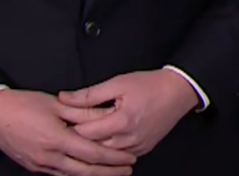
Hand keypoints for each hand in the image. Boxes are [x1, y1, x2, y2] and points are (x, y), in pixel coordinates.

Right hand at [0, 88, 134, 175]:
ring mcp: (41, 165)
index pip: (92, 154)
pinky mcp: (34, 167)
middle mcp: (49, 157)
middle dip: (109, 172)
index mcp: (57, 140)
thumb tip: (106, 115)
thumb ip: (82, 113)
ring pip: (73, 175)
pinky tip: (88, 172)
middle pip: (86, 170)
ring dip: (95, 175)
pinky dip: (77, 174)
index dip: (113, 158)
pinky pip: (60, 174)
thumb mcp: (56, 104)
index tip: (129, 157)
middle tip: (128, 169)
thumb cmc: (23, 105)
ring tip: (114, 173)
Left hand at [58, 70, 200, 156]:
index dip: (68, 128)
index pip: (84, 132)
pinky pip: (119, 156)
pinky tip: (99, 144)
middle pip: (92, 148)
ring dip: (92, 148)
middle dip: (77, 140)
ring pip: (105, 156)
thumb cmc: (150, 85)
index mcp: (121, 122)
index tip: (59, 122)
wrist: (179, 92)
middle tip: (64, 131)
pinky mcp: (142, 149)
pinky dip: (108, 151)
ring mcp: (137, 147)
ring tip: (80, 138)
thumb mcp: (118, 83)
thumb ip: (89, 94)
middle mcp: (129, 139)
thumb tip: (64, 98)